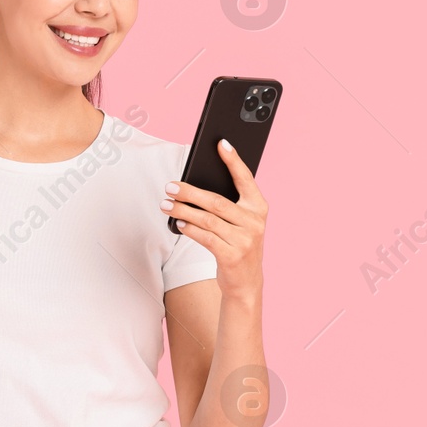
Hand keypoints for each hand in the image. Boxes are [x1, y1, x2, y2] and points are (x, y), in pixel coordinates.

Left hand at [163, 138, 267, 300]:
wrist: (246, 283)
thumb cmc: (238, 244)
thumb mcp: (241, 223)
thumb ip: (229, 204)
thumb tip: (196, 183)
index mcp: (259, 207)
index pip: (245, 179)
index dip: (233, 160)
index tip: (221, 143)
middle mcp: (255, 222)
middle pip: (216, 201)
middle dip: (190, 192)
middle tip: (170, 186)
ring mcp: (245, 240)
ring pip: (207, 219)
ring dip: (183, 210)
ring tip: (166, 204)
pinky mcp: (232, 256)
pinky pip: (205, 237)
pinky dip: (189, 229)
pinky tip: (178, 223)